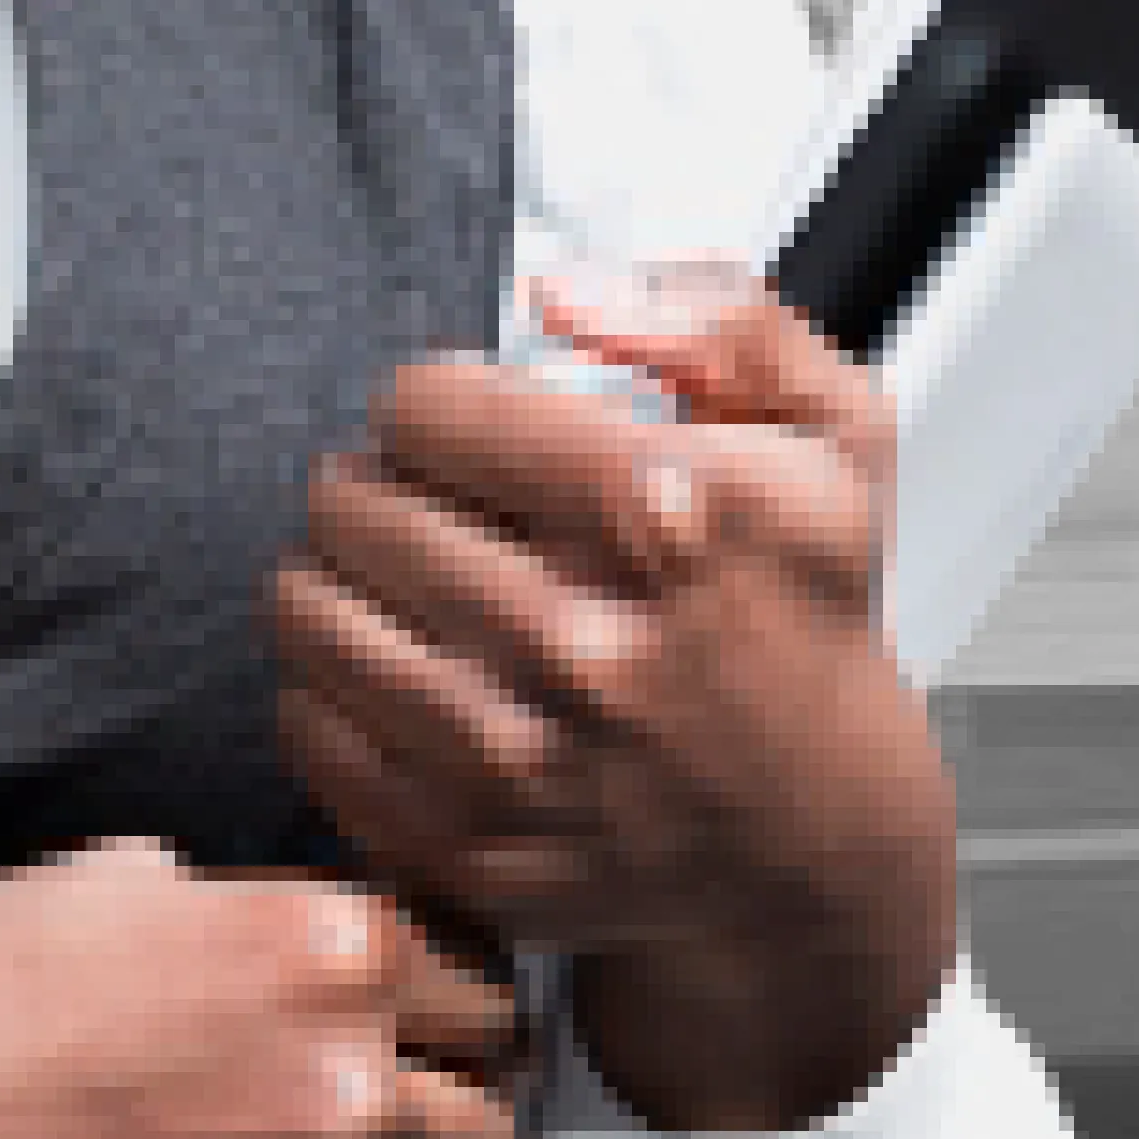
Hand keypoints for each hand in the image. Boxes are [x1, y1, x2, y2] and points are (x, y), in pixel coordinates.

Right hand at [0, 836, 530, 1138]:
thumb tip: (314, 934)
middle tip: (383, 1085)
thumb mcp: (124, 879)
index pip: (480, 965)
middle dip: (445, 1083)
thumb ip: (253, 908)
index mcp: (320, 941)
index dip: (448, 981)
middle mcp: (340, 1071)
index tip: (424, 998)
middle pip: (490, 1091)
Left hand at [266, 270, 960, 1138]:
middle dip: (375, 480)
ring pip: (306, 605)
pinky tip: (399, 667)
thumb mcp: (831, 434)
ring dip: (336, 573)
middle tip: (423, 501)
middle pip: (352, 498)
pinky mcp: (464, 843)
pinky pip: (307, 722)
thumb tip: (560, 296)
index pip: (428, 406)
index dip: (439, 403)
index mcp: (669, 514)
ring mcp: (517, 754)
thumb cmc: (803, 622)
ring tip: (396, 573)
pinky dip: (330, 684)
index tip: (467, 431)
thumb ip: (720, 318)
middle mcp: (585, 639)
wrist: (818, 841)